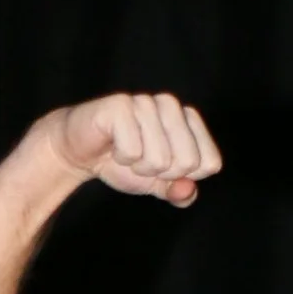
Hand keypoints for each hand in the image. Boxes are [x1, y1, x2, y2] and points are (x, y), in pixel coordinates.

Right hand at [49, 91, 221, 205]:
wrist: (81, 151)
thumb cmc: (124, 163)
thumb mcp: (159, 184)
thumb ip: (179, 191)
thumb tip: (188, 190)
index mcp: (188, 120)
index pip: (210, 163)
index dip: (185, 177)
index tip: (164, 168)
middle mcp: (171, 105)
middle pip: (188, 162)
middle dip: (162, 173)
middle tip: (141, 161)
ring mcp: (146, 102)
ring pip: (160, 158)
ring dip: (139, 166)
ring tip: (126, 152)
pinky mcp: (121, 104)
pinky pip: (133, 151)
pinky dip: (121, 158)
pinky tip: (112, 145)